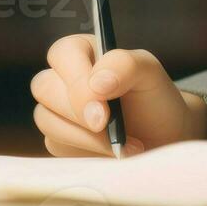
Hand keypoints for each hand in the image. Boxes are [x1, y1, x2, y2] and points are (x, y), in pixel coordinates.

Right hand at [31, 34, 206, 156]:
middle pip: (45, 87)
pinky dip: (86, 152)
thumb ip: (125, 65)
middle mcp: (63, 79)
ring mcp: (56, 111)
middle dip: (77, 110)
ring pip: (46, 119)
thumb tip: (96, 82)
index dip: (77, 79)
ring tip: (123, 143)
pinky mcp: (57, 141)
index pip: (63, 53)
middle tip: (107, 127)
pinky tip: (112, 153)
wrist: (161, 140)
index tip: (102, 105)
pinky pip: (55, 145)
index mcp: (83, 52)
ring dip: (86, 136)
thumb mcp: (150, 73)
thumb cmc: (153, 99)